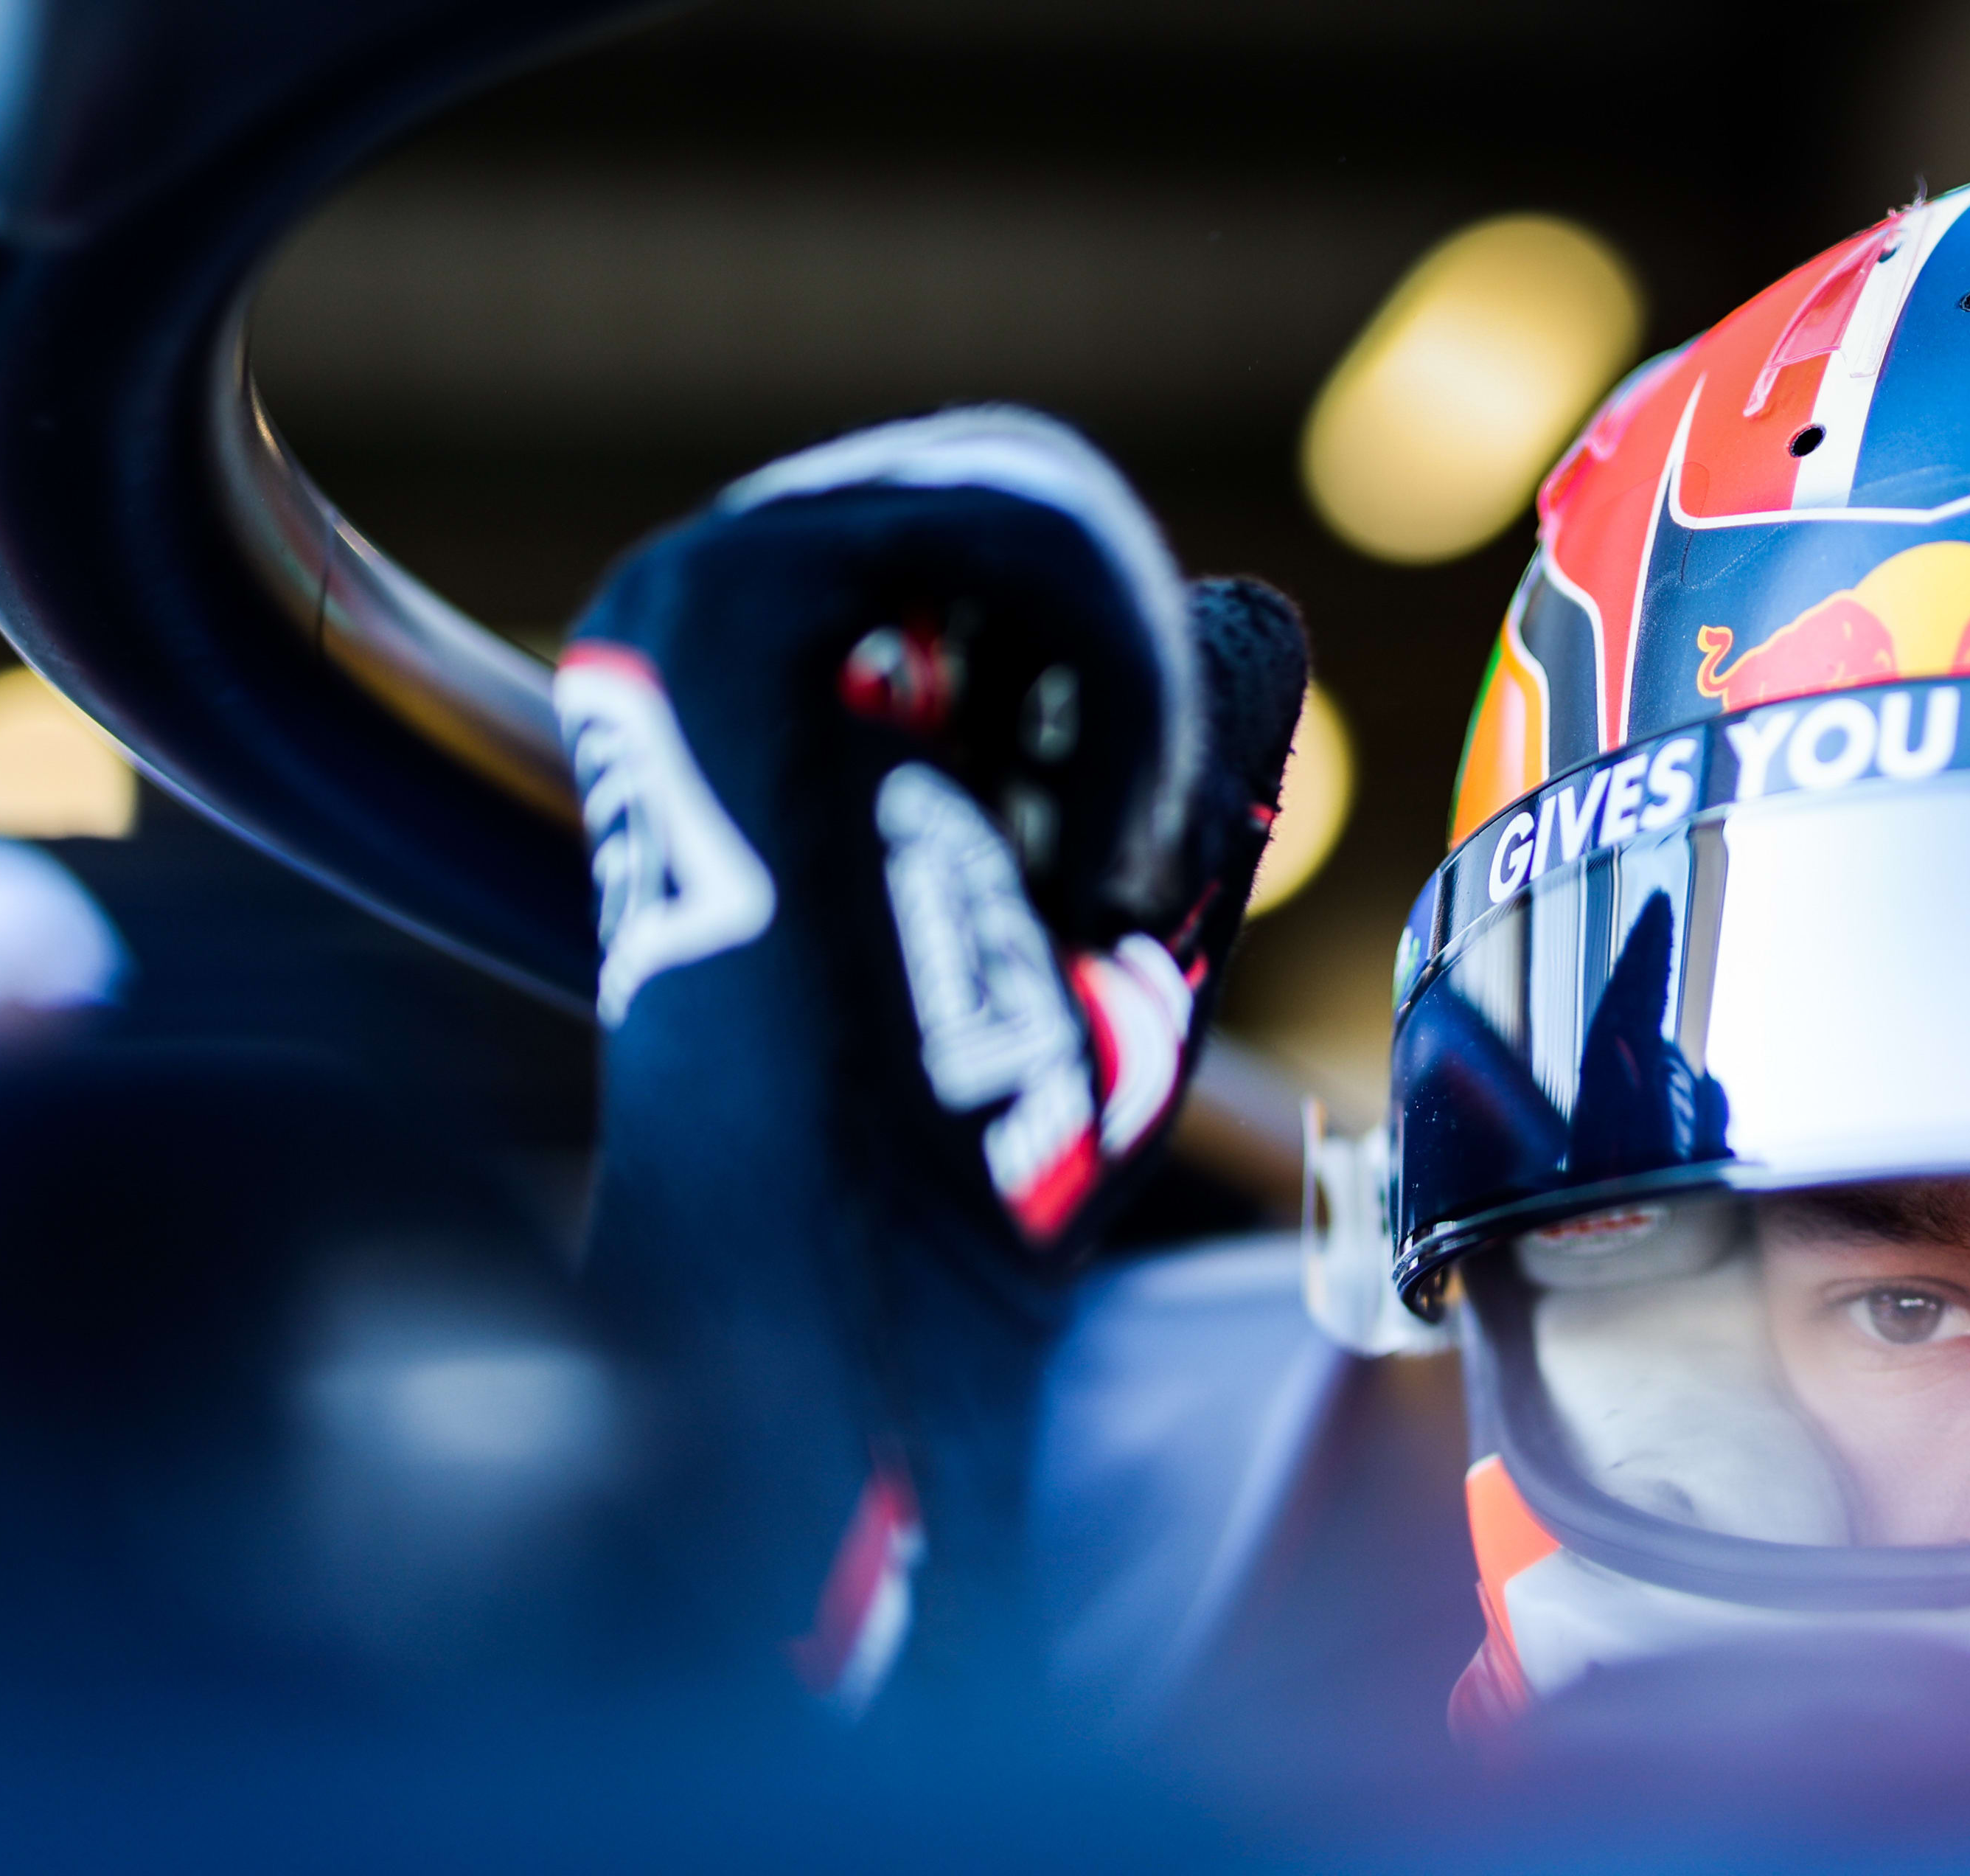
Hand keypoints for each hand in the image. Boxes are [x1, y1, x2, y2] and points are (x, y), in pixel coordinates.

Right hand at [561, 406, 1306, 1252]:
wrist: (842, 1282)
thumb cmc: (963, 1144)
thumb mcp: (1102, 902)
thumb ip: (1167, 748)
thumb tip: (1260, 609)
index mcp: (765, 665)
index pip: (1015, 546)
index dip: (1131, 691)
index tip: (1118, 892)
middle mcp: (714, 597)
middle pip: (1035, 500)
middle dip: (1142, 694)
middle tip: (1126, 893)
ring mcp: (709, 582)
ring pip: (1048, 504)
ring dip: (1142, 707)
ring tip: (1107, 893)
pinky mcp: (737, 599)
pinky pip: (1035, 532)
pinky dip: (1129, 695)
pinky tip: (1094, 872)